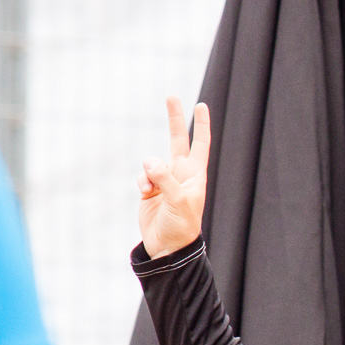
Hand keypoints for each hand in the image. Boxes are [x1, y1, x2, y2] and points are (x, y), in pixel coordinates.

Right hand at [138, 96, 210, 258]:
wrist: (167, 248)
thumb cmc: (181, 226)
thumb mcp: (178, 202)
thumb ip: (164, 179)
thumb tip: (149, 161)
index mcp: (195, 175)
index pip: (201, 144)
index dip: (202, 125)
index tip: (201, 106)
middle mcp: (181, 174)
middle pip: (177, 140)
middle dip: (174, 119)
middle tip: (171, 96)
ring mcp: (165, 181)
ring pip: (152, 162)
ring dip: (149, 172)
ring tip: (152, 189)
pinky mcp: (150, 189)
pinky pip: (142, 176)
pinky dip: (142, 181)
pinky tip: (145, 192)